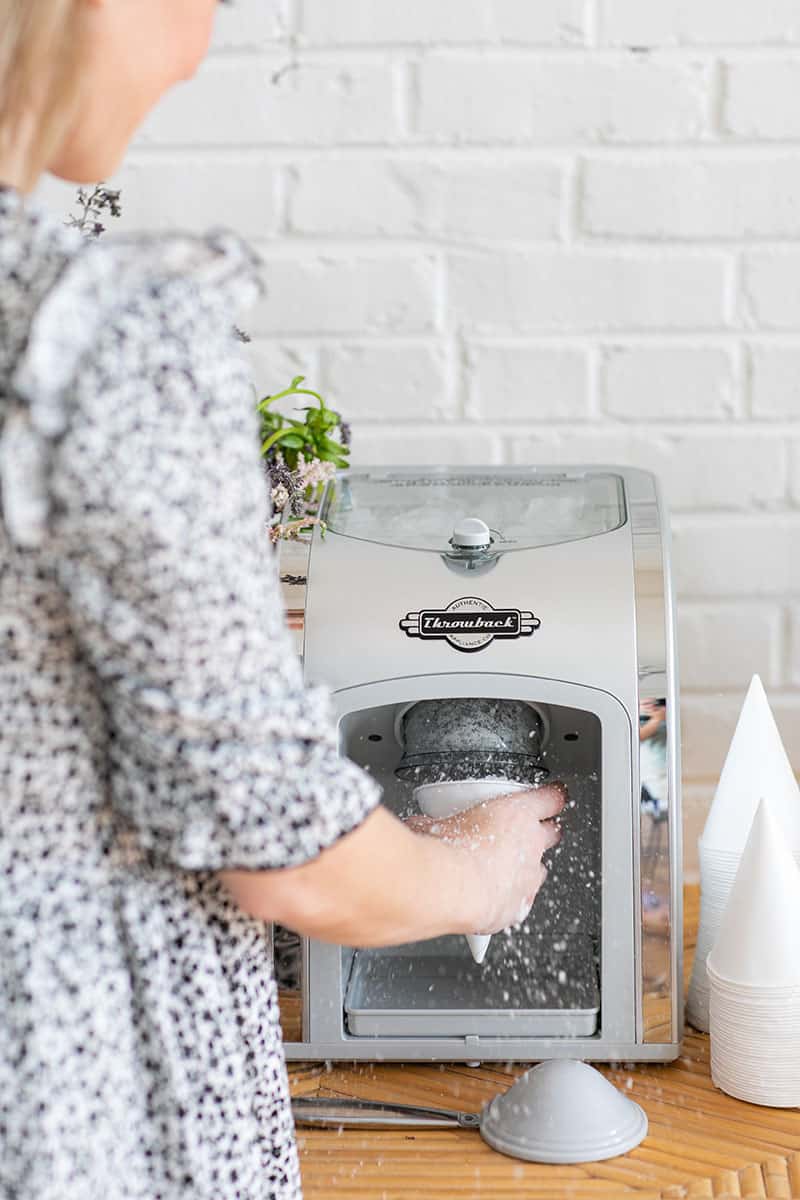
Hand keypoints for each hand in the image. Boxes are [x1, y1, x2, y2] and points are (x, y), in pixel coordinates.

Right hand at [405, 782, 565, 935]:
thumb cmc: (445, 849)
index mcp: (518, 812)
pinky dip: (513, 899)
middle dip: (543, 831)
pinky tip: (497, 899)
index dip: (553, 795)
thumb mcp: (432, 823)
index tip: (554, 794)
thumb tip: (418, 825)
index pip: (551, 798)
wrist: (447, 888)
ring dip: (527, 867)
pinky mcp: (518, 906)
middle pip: (552, 832)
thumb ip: (432, 821)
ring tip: (507, 868)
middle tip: (526, 832)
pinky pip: (524, 901)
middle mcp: (531, 844)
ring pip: (540, 869)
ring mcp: (528, 877)